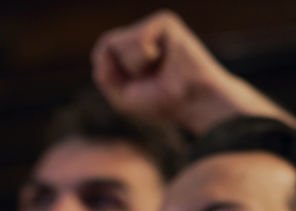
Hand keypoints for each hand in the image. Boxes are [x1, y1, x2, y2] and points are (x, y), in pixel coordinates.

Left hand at [92, 10, 266, 133]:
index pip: (102, 51)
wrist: (194, 103)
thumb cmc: (162, 103)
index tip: (132, 85)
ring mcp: (154, 25)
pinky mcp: (165, 22)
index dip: (109, 73)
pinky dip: (144, 58)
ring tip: (158, 69)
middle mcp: (143, 32)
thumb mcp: (122, 96)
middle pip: (106, 44)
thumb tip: (105, 44)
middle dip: (123, 70)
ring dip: (134, 66)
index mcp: (133, 48)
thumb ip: (104, 74)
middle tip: (148, 78)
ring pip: (118, 41)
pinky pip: (138, 39)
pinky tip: (164, 59)